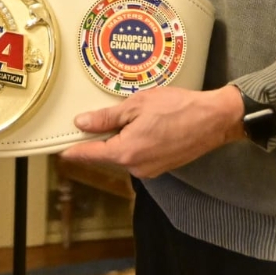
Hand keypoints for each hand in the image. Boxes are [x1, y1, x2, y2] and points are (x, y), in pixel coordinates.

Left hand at [59, 86, 246, 177]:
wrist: (213, 120)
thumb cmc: (178, 108)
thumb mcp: (137, 105)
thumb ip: (107, 117)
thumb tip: (83, 124)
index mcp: (126, 152)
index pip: (91, 154)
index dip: (75, 151)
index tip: (62, 151)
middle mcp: (136, 167)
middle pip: (107, 155)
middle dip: (101, 139)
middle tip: (96, 120)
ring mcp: (150, 169)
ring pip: (124, 155)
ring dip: (120, 140)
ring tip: (129, 117)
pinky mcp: (161, 167)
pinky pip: (138, 156)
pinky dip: (134, 144)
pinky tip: (142, 127)